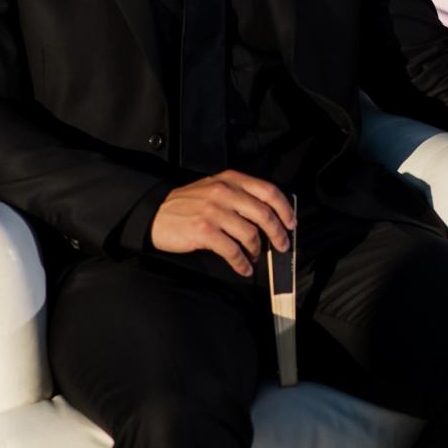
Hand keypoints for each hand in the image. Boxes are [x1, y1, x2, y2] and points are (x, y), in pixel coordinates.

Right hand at [150, 170, 295, 277]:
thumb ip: (239, 195)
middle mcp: (225, 192)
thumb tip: (269, 214)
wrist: (155, 214)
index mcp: (231, 179)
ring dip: (257, 251)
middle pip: (264, 214)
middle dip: (278, 234)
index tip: (291, 223)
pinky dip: (241, 263)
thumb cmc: (188, 203)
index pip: (269, 191)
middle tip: (282, 246)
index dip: (285, 208)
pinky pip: (232, 251)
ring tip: (255, 257)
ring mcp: (214, 212)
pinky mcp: (204, 231)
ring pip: (250, 234)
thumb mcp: (215, 188)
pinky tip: (243, 268)